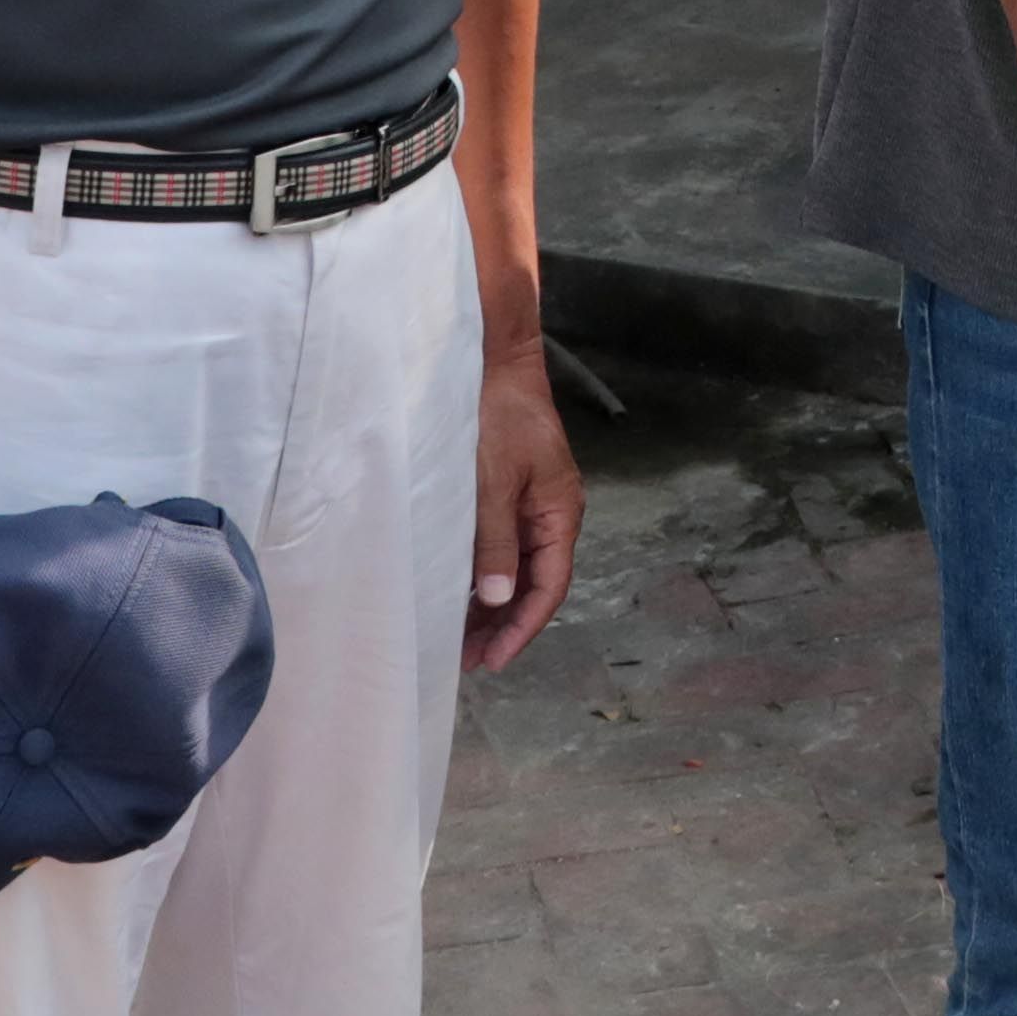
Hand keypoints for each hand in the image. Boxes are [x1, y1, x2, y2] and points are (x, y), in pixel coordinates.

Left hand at [468, 336, 586, 670]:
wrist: (490, 356)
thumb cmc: (496, 414)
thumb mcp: (493, 481)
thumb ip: (494, 541)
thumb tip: (498, 599)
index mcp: (559, 512)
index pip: (548, 586)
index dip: (522, 627)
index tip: (493, 659)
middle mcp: (549, 512)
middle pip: (532, 582)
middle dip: (503, 624)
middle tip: (467, 659)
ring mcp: (528, 501)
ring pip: (513, 566)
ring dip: (490, 602)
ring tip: (458, 636)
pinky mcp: (505, 489)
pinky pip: (498, 544)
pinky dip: (480, 572)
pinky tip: (457, 590)